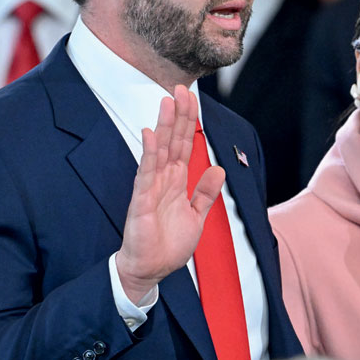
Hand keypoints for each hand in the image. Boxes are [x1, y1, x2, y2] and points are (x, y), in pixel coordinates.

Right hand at [115, 85, 225, 304]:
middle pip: (173, 141)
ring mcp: (151, 187)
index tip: (192, 99)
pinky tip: (150, 134)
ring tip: (167, 102)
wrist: (151, 271)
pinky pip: (145, 173)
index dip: (190, 123)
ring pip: (159, 150)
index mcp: (177, 181)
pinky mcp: (141, 201)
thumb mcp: (196, 216)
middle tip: (180, 89)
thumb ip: (205, 193)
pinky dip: (149, 154)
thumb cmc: (168, 245)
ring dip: (164, 126)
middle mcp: (164, 179)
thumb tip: (218, 169)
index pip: (185, 145)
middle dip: (178, 115)